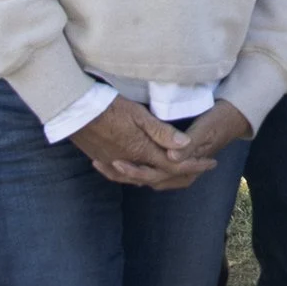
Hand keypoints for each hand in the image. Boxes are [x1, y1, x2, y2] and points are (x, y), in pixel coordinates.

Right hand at [72, 96, 218, 189]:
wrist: (74, 111)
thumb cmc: (108, 107)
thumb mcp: (138, 115)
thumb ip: (161, 132)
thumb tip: (184, 146)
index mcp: (142, 151)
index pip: (174, 164)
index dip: (195, 165)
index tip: (212, 163)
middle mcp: (129, 162)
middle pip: (160, 175)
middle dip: (182, 173)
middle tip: (199, 168)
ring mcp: (114, 163)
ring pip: (141, 178)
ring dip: (160, 176)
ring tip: (173, 172)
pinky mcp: (101, 160)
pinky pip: (121, 175)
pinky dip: (133, 176)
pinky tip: (135, 172)